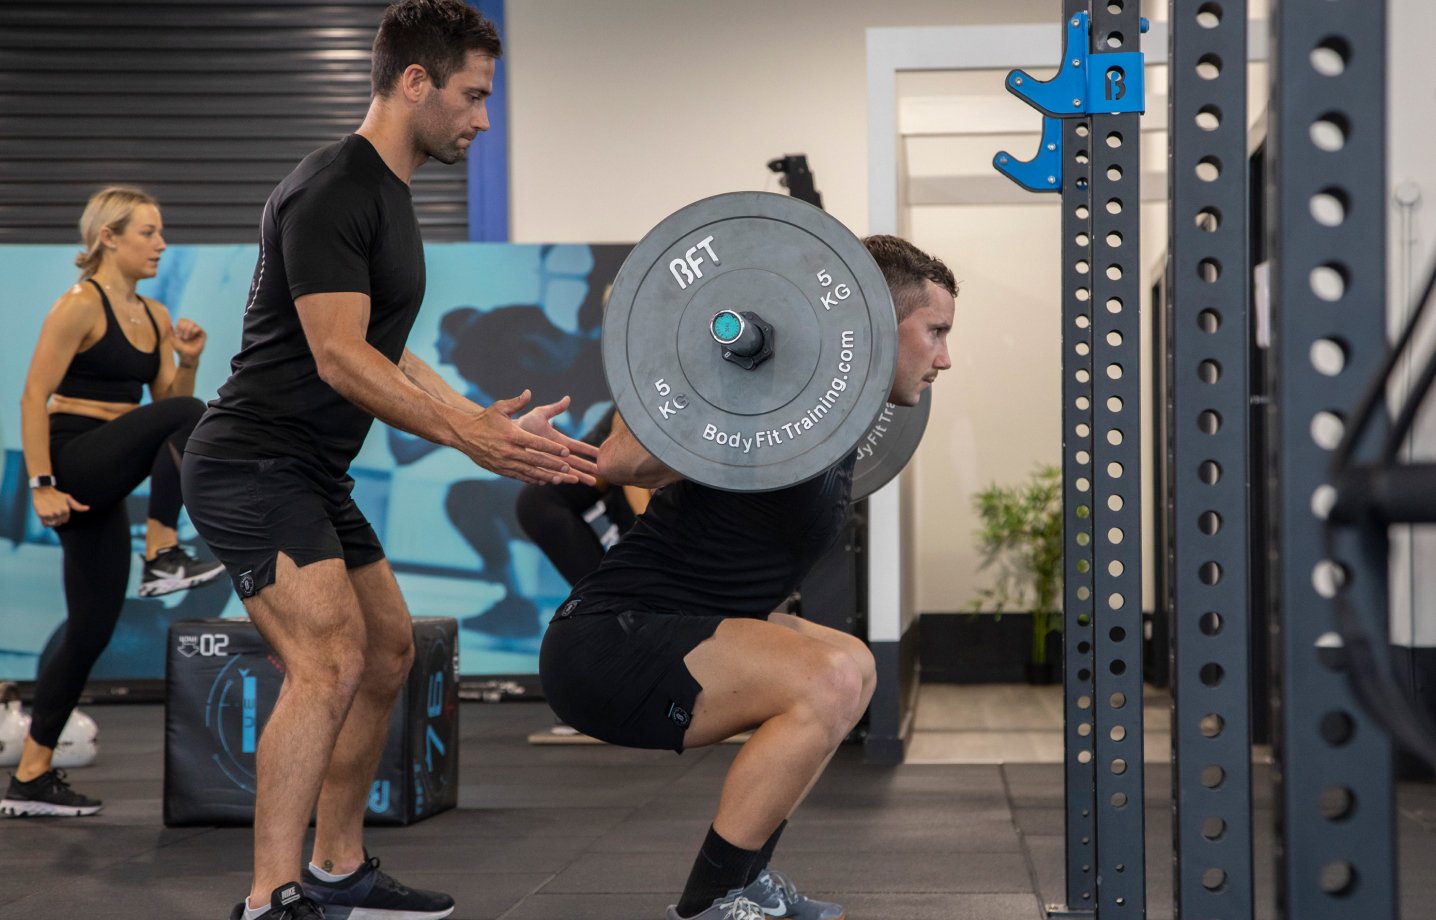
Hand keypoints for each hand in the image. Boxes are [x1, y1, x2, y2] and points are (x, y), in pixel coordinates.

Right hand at [31, 487, 89, 527]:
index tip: (58, 511)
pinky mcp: (42, 515)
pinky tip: (45, 517)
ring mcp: (50, 514)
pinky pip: (45, 524)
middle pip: (59, 523)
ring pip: (52, 524)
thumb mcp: (68, 498)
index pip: (65, 521)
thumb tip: (88, 508)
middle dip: (56, 519)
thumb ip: (77, 506)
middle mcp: (59, 512)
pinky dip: (45, 523)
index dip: (61, 517)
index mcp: (66, 510)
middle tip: (52, 512)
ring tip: (49, 514)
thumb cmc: (56, 494)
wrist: (43, 490)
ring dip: (51, 521)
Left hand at [173, 317, 206, 363]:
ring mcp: (198, 331)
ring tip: (186, 338)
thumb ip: (169, 330)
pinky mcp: (203, 335)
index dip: (179, 325)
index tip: (177, 334)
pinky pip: (198, 328)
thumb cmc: (179, 349)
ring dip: (187, 330)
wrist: (186, 356)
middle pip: (187, 320)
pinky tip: (191, 338)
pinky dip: (193, 332)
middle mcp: (192, 328)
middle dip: (183, 328)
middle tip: (182, 336)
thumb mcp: (172, 338)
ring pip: (193, 323)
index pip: (183, 320)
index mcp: (185, 328)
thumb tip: (167, 321)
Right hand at [454, 390, 598, 485]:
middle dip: (553, 464)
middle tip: (568, 468)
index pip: (536, 443)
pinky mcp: (499, 469)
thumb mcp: (500, 407)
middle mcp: (508, 450)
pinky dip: (531, 479)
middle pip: (535, 460)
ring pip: (528, 471)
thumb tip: (528, 392)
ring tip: (559, 478)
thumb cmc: (485, 419)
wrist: (464, 434)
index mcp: (511, 435)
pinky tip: (543, 481)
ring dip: (545, 475)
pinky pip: (518, 476)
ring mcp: (503, 462)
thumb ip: (516, 402)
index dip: (552, 448)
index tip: (566, 451)